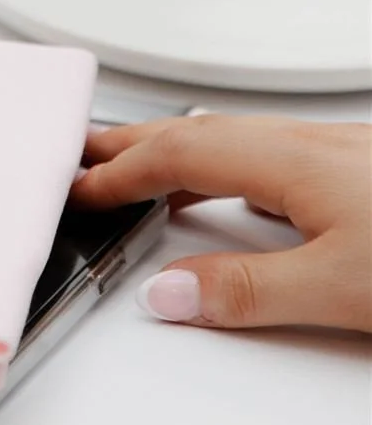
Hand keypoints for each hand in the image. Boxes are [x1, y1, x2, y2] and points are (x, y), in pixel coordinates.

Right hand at [72, 115, 371, 332]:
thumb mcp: (341, 288)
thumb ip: (249, 290)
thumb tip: (168, 291)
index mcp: (294, 159)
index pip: (181, 155)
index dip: (123, 172)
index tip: (81, 190)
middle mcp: (314, 144)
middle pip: (202, 133)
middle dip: (136, 145)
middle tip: (86, 158)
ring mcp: (341, 152)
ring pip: (238, 141)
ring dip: (181, 154)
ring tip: (145, 175)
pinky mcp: (361, 170)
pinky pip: (271, 154)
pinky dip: (229, 167)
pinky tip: (240, 191)